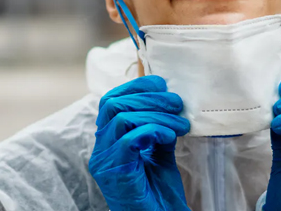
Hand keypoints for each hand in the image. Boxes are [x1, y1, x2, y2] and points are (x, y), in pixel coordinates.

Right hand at [89, 75, 190, 210]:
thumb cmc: (158, 195)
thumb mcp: (159, 153)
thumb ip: (157, 128)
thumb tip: (168, 102)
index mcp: (108, 141)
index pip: (111, 100)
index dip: (136, 86)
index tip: (162, 85)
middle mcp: (101, 149)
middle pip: (114, 103)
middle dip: (149, 97)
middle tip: (177, 104)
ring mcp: (104, 160)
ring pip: (121, 117)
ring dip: (156, 114)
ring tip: (179, 124)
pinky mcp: (114, 172)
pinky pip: (129, 139)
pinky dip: (153, 130)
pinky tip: (169, 136)